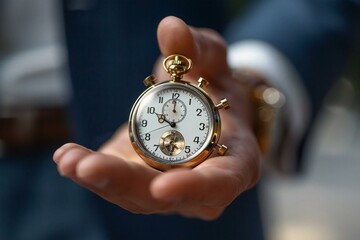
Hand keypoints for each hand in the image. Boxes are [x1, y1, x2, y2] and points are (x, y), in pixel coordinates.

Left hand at [53, 16, 260, 219]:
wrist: (202, 110)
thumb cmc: (216, 89)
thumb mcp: (214, 64)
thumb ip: (199, 48)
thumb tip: (171, 29)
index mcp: (233, 162)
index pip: (219, 185)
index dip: (193, 189)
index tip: (162, 188)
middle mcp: (200, 186)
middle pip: (163, 197)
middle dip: (124, 184)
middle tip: (88, 168)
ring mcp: (168, 186)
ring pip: (133, 194)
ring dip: (99, 180)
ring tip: (69, 159)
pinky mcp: (140, 178)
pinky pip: (115, 182)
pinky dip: (90, 171)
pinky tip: (68, 157)